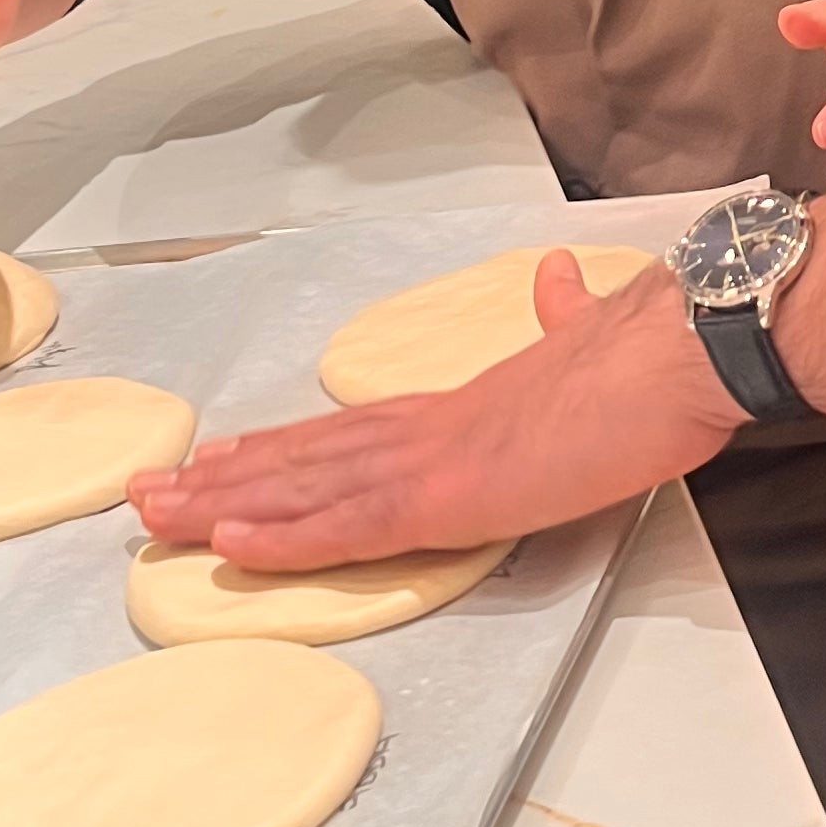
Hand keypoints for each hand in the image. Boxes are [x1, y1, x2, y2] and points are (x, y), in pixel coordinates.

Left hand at [128, 251, 740, 570]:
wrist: (675, 352)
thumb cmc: (650, 362)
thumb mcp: (593, 342)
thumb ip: (562, 322)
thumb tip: (559, 281)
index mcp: (465, 407)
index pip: (353, 429)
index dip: (284, 445)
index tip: (227, 453)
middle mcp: (432, 428)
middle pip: (307, 455)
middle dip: (226, 476)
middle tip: (150, 491)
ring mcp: (432, 461)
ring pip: (305, 488)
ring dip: (226, 504)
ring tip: (157, 514)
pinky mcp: (446, 497)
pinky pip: (348, 525)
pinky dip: (284, 536)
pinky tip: (229, 545)